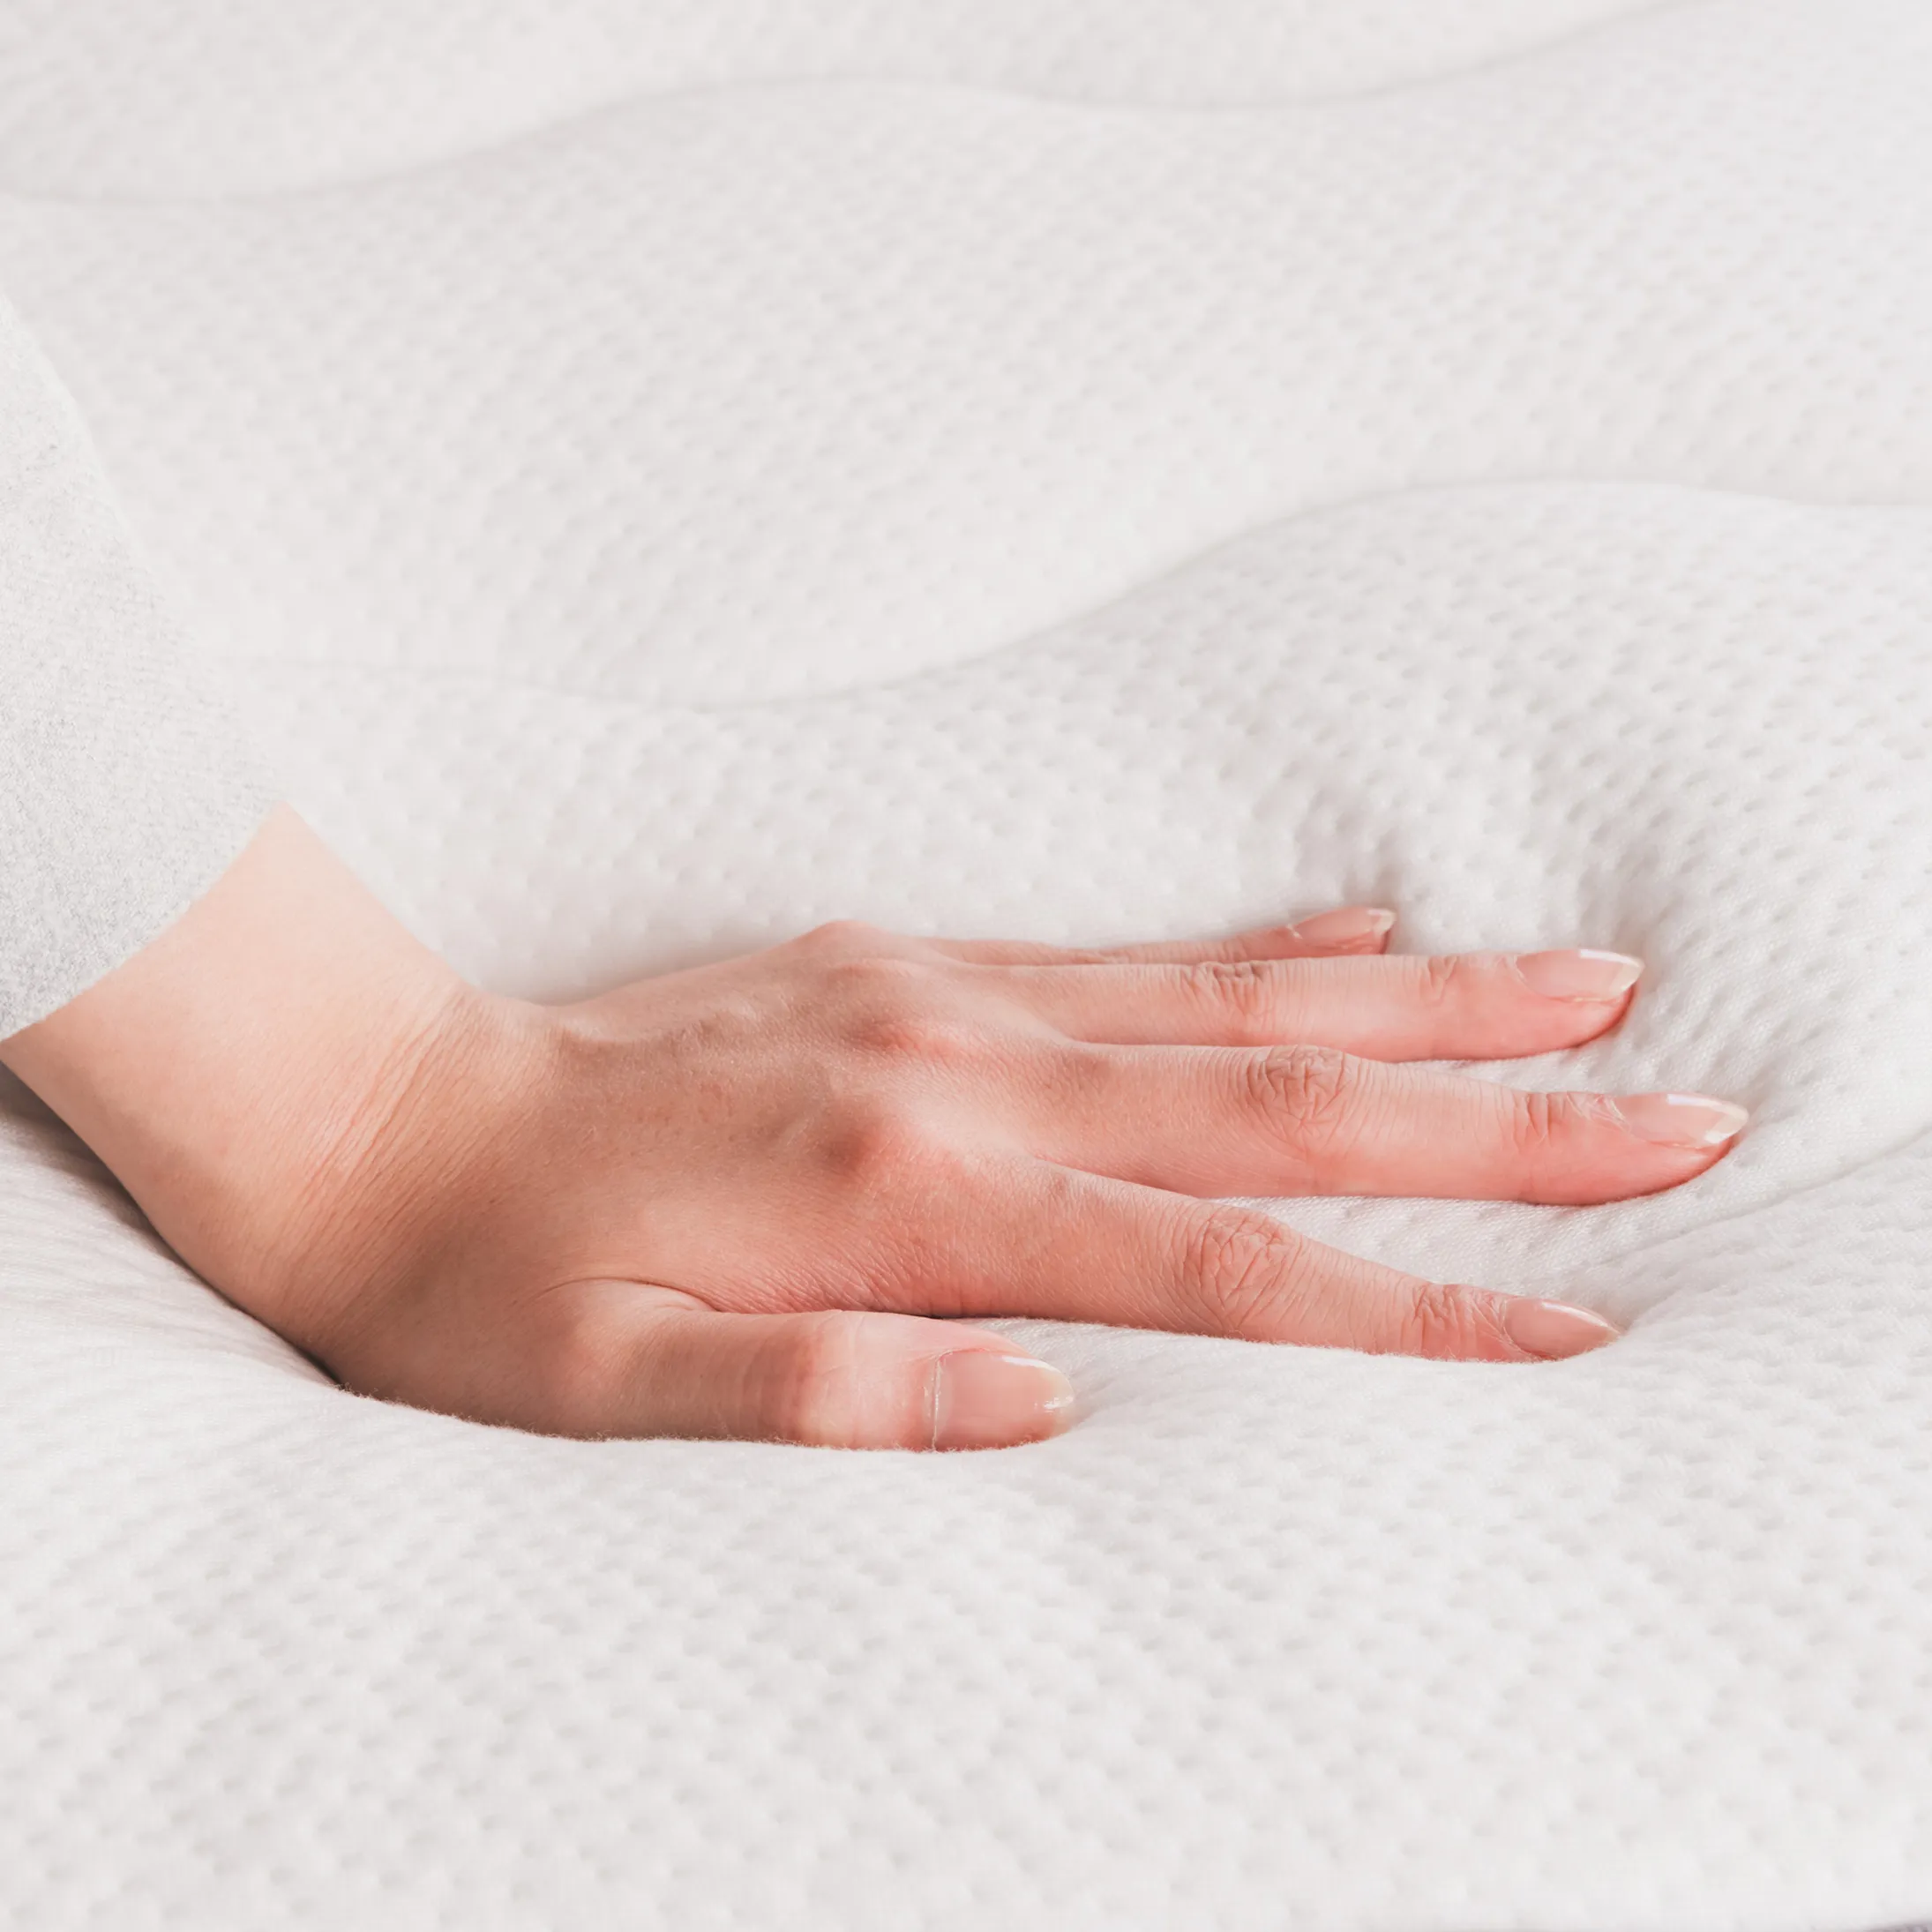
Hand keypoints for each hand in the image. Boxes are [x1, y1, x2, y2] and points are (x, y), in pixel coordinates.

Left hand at [1, 810, 1744, 1448]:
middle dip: (1494, 1112)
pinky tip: (1357, 928)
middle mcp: (956, 1063)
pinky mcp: (909, 961)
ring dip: (1419, 1001)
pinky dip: (1262, 944)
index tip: (1570, 1317)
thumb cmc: (485, 1279)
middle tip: (1675, 1105)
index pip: (1213, 1255)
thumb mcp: (606, 1390)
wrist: (378, 1101)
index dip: (1403, 1297)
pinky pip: (1128, 951)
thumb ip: (818, 1396)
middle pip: (1276, 1096)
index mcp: (902, 1187)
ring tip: (1581, 985)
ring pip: (1231, 999)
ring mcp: (942, 994)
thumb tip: (1032, 1409)